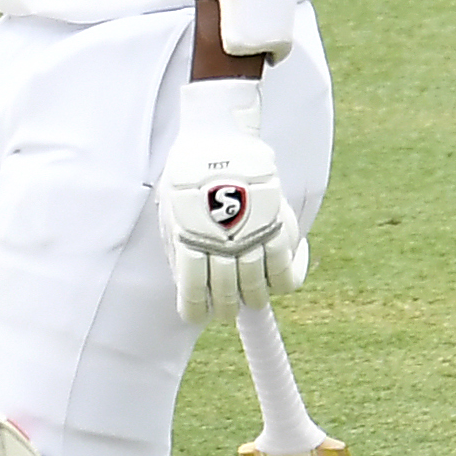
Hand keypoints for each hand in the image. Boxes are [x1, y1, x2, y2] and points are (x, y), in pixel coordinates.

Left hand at [157, 78, 309, 320]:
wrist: (220, 140)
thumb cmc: (188, 175)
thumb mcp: (170, 210)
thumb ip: (178, 246)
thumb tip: (185, 281)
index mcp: (188, 239)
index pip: (193, 290)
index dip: (195, 309)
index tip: (197, 316)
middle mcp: (219, 242)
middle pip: (226, 293)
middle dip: (225, 308)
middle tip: (226, 311)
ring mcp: (250, 235)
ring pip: (256, 286)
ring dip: (253, 299)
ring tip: (251, 299)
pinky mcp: (275, 225)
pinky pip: (284, 269)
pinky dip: (283, 283)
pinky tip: (276, 285)